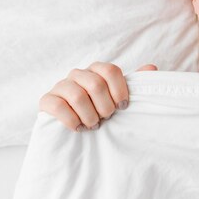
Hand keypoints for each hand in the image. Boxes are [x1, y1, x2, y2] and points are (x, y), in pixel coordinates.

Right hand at [39, 62, 157, 131]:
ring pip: (77, 96)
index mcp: (97, 70)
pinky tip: (78, 128)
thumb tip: (152, 68)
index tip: (123, 107)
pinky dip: (71, 120)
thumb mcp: (120, 99)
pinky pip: (57, 105)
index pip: (110, 70)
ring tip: (93, 125)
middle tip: (106, 118)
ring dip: (89, 116)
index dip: (119, 90)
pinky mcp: (46, 100)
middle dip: (105, 107)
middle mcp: (78, 74)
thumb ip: (136, 83)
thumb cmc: (102, 111)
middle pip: (95, 84)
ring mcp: (61, 85)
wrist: (77, 130)